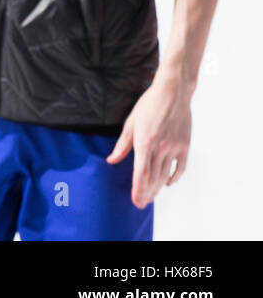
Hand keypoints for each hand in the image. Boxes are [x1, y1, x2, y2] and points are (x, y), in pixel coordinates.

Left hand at [107, 72, 192, 208]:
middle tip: (141, 203)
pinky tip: (167, 183)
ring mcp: (174, 148)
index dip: (137, 188)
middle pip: (153, 177)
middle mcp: (160, 148)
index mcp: (144, 142)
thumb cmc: (148, 105)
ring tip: (151, 197)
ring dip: (157, 188)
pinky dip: (174, 177)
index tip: (135, 200)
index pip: (140, 173)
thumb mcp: (130, 123)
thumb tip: (111, 160)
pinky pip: (180, 167)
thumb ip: (122, 144)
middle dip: (146, 192)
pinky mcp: (185, 146)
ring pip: (165, 175)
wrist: (172, 93)